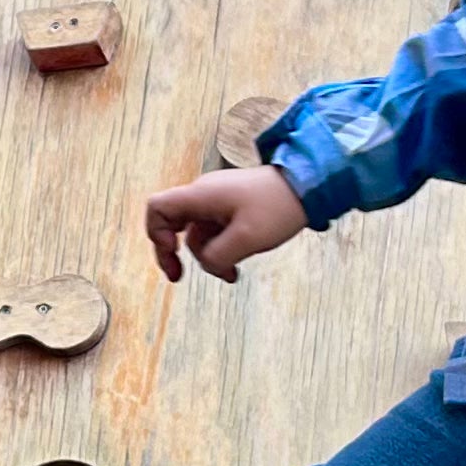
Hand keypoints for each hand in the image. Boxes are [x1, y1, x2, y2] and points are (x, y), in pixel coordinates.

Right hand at [144, 165, 308, 282]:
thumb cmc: (278, 207)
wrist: (309, 187)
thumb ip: (216, 257)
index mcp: (201, 196)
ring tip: (231, 274)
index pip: (157, 208)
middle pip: (173, 224)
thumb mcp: (246, 240)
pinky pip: (215, 230)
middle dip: (176, 253)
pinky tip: (236, 265)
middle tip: (178, 277)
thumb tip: (207, 265)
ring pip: (198, 233)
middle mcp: (204, 195)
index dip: (155, 234)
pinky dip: (221, 248)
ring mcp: (218, 199)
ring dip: (208, 256)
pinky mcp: (232, 205)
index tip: (173, 254)